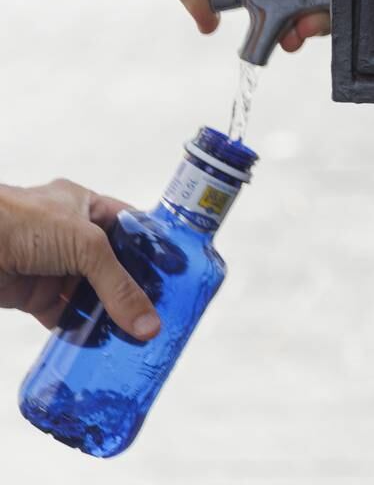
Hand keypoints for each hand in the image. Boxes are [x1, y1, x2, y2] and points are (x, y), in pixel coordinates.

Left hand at [0, 180, 159, 340]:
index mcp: (86, 206)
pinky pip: (62, 315)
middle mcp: (70, 234)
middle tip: (160, 312)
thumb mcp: (85, 245)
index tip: (176, 276)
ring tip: (136, 334)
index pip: (131, 227)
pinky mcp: (30, 293)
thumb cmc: (20, 222)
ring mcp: (50, 265)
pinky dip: (79, 329)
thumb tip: (148, 325)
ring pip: (89, 293)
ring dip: (107, 313)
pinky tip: (99, 343)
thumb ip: (118, 286)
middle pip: (112, 266)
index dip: (153, 249)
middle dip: (134, 289)